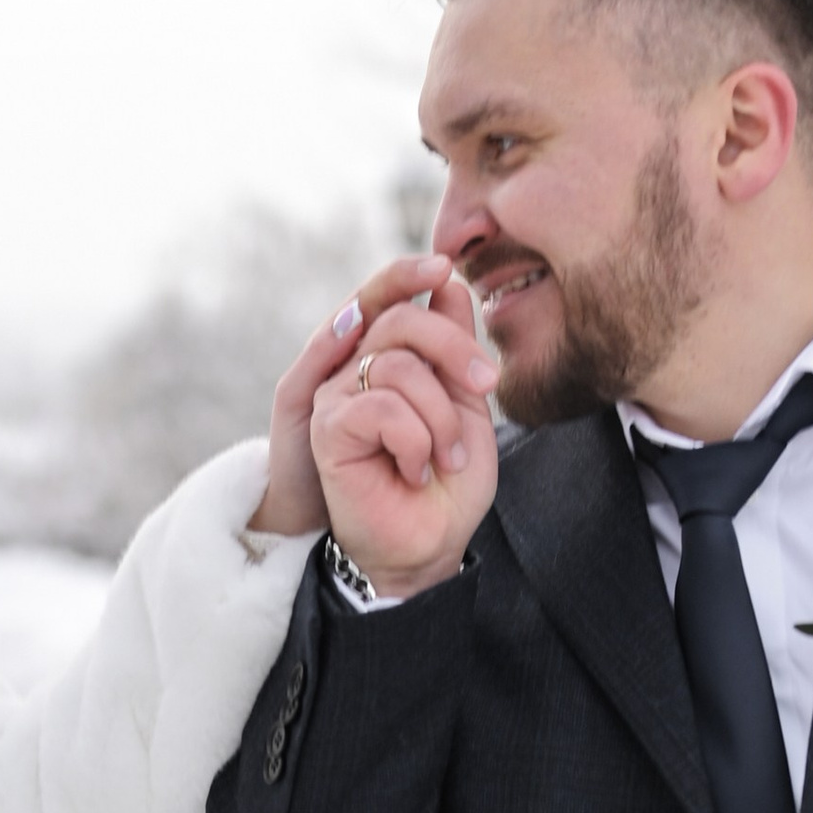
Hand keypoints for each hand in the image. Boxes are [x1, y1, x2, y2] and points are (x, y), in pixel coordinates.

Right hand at [302, 259, 499, 598]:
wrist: (427, 544)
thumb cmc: (445, 482)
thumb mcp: (464, 404)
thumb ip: (453, 348)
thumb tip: (449, 281)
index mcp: (386, 358)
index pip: (389, 295)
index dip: (410, 272)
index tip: (447, 268)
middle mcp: (354, 370)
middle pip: (400, 319)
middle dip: (454, 347)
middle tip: (486, 383)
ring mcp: (335, 397)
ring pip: (395, 365)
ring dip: (440, 416)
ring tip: (446, 457)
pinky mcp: (326, 428)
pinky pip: (380, 406)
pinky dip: (414, 440)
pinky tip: (415, 471)